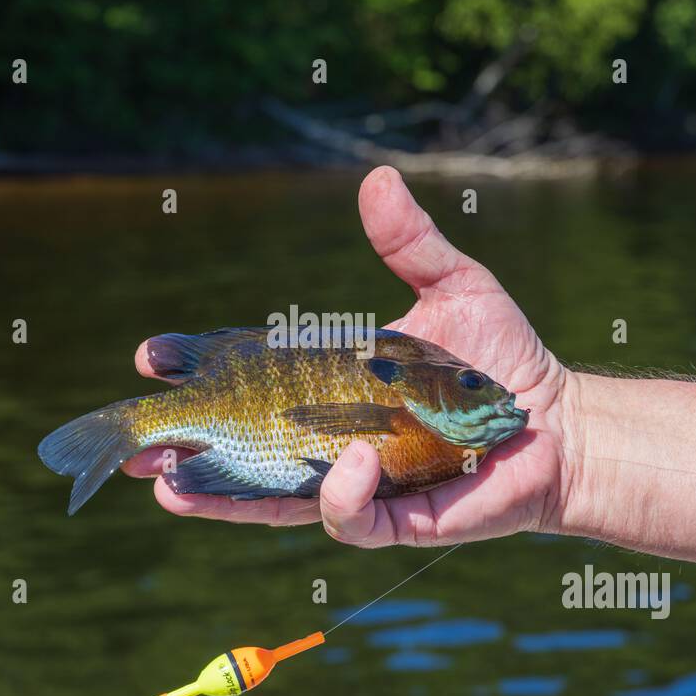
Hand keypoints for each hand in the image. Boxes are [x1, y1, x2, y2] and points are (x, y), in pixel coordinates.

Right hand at [121, 165, 567, 546]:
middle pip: (238, 445)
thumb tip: (376, 178)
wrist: (558, 424)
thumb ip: (411, 243)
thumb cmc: (503, 359)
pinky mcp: (392, 517)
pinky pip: (345, 516)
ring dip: (215, 493)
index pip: (245, 379)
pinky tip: (347, 462)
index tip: (153, 356)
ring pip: (268, 496)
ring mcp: (355, 480)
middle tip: (136, 439)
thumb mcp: (455, 287)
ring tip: (167, 483)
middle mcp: (329, 436)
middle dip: (180, 446)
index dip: (196, 370)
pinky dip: (338, 493)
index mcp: (329, 384)